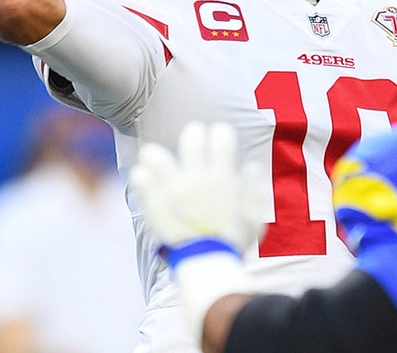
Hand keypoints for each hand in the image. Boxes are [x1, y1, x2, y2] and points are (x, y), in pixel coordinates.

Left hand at [130, 121, 263, 256]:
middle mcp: (197, 177)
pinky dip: (141, 176)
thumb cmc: (234, 242)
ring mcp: (172, 188)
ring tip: (154, 155)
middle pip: (191, 139)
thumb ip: (253, 191)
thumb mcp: (255, 218)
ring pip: (156, 155)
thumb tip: (250, 167)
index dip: (221, 132)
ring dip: (156, 154)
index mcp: (223, 176)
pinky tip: (142, 176)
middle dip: (194, 134)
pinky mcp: (154, 203)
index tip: (219, 136)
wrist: (206, 264)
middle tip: (194, 137)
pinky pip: (141, 180)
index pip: (222, 136)